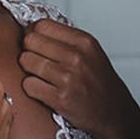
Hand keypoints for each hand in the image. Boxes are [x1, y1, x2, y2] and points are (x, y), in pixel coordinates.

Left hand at [19, 19, 139, 138]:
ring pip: (26, 61)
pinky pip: (28, 85)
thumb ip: (65, 40)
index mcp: (84, 42)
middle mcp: (77, 57)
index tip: (35, 43)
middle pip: (30, 41)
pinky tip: (43, 91)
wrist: (114, 114)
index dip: (33, 33)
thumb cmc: (100, 84)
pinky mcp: (60, 98)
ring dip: (28, 70)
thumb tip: (32, 30)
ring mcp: (68, 78)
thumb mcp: (91, 53)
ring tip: (40, 77)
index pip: (42, 25)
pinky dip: (31, 88)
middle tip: (36, 60)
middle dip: (28, 50)